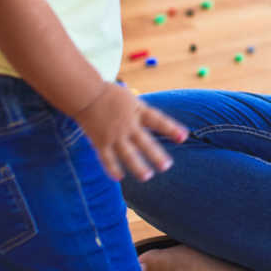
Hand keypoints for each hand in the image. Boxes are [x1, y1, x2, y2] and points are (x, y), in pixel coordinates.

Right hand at [73, 81, 189, 181]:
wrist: (86, 94)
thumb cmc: (110, 95)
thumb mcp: (132, 99)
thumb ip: (143, 112)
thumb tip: (157, 123)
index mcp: (138, 111)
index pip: (158, 120)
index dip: (171, 128)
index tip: (183, 136)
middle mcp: (128, 125)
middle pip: (144, 142)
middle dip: (156, 155)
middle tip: (166, 166)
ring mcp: (114, 135)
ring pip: (127, 154)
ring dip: (137, 166)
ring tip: (147, 176)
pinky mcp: (100, 142)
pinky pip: (106, 158)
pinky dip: (112, 168)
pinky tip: (119, 177)